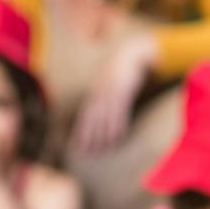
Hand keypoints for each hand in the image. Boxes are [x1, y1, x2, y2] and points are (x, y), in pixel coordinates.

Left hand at [68, 36, 152, 157]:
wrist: (132, 54)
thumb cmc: (120, 72)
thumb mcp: (107, 84)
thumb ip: (102, 98)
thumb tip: (98, 117)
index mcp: (95, 94)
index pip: (84, 116)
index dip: (80, 132)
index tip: (77, 147)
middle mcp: (100, 94)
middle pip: (92, 119)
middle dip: (89, 137)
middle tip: (88, 154)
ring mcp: (111, 93)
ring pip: (105, 117)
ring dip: (103, 135)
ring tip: (103, 150)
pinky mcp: (124, 91)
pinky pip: (120, 111)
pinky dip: (118, 125)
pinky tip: (117, 137)